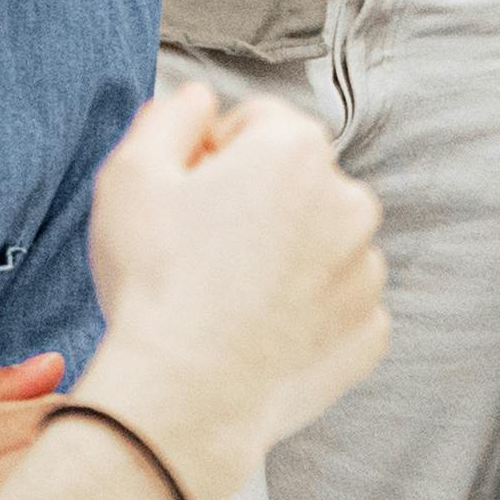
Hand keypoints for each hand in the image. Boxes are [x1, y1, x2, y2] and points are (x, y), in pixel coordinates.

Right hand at [69, 82, 388, 497]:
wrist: (183, 398)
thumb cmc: (154, 281)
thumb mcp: (131, 172)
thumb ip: (171, 116)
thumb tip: (200, 101)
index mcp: (297, 150)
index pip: (255, 125)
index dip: (210, 157)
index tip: (183, 200)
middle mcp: (349, 201)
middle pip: (295, 183)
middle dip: (254, 204)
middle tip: (199, 254)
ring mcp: (365, 272)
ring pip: (320, 245)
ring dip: (284, 260)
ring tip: (227, 300)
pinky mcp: (367, 334)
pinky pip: (336, 308)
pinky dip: (306, 317)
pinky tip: (258, 335)